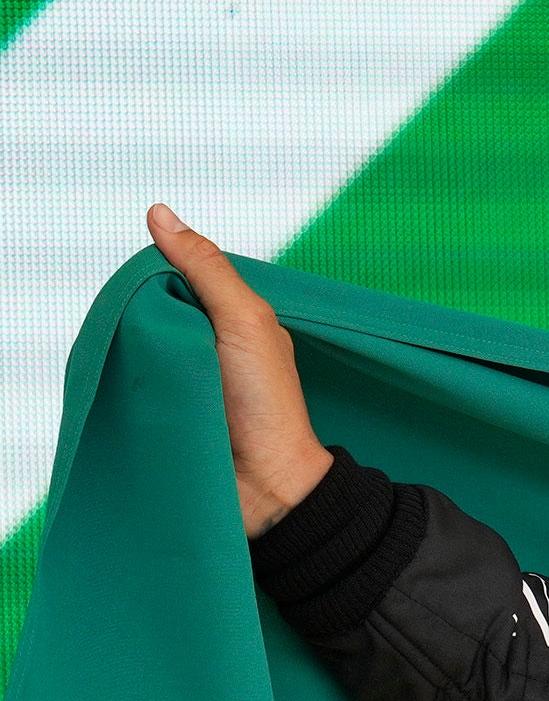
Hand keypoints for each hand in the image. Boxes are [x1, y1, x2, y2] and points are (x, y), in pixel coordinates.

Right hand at [145, 203, 331, 537]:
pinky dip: (126, 380)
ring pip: (138, 344)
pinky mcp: (165, 407)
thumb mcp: (244, 321)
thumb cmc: (268, 406)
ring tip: (148, 366)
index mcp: (230, 317)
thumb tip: (159, 213)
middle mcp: (207, 343)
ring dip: (132, 350)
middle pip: (151, 308)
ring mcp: (185, 376)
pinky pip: (133, 382)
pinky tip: (127, 383)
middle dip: (140, 315)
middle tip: (155, 338)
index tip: (150, 292)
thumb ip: (207, 269)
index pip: (173, 276)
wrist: (269, 487)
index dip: (156, 277)